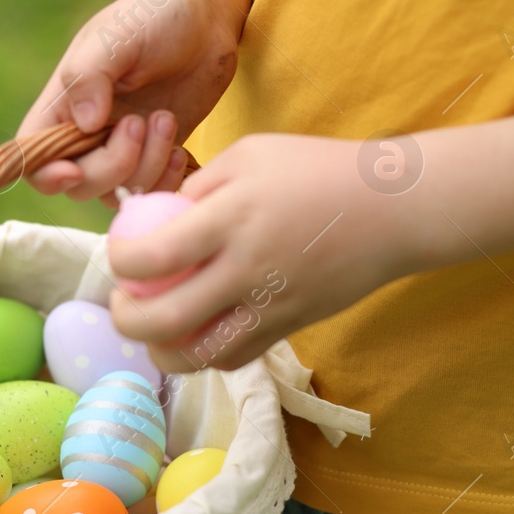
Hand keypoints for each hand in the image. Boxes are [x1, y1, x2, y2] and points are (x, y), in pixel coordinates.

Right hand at [17, 0, 246, 202]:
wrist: (205, 14)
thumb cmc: (153, 13)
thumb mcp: (115, 36)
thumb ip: (90, 76)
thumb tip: (84, 124)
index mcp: (64, 103)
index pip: (34, 155)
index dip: (46, 174)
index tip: (75, 170)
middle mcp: (88, 131)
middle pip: (79, 183)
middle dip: (112, 165)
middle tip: (140, 122)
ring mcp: (124, 146)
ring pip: (118, 191)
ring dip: (145, 169)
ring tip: (166, 121)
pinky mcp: (157, 153)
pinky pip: (152, 190)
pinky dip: (166, 182)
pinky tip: (180, 150)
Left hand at [106, 133, 426, 371]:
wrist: (393, 210)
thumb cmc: (318, 171)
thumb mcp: (251, 156)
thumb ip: (198, 187)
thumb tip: (155, 219)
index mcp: (231, 218)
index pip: (153, 257)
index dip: (120, 264)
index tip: (121, 255)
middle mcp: (246, 270)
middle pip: (163, 320)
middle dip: (125, 319)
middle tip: (123, 302)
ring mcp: (269, 307)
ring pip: (197, 356)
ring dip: (161, 350)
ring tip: (154, 329)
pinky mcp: (288, 328)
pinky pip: (233, 357)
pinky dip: (204, 355)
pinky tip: (197, 333)